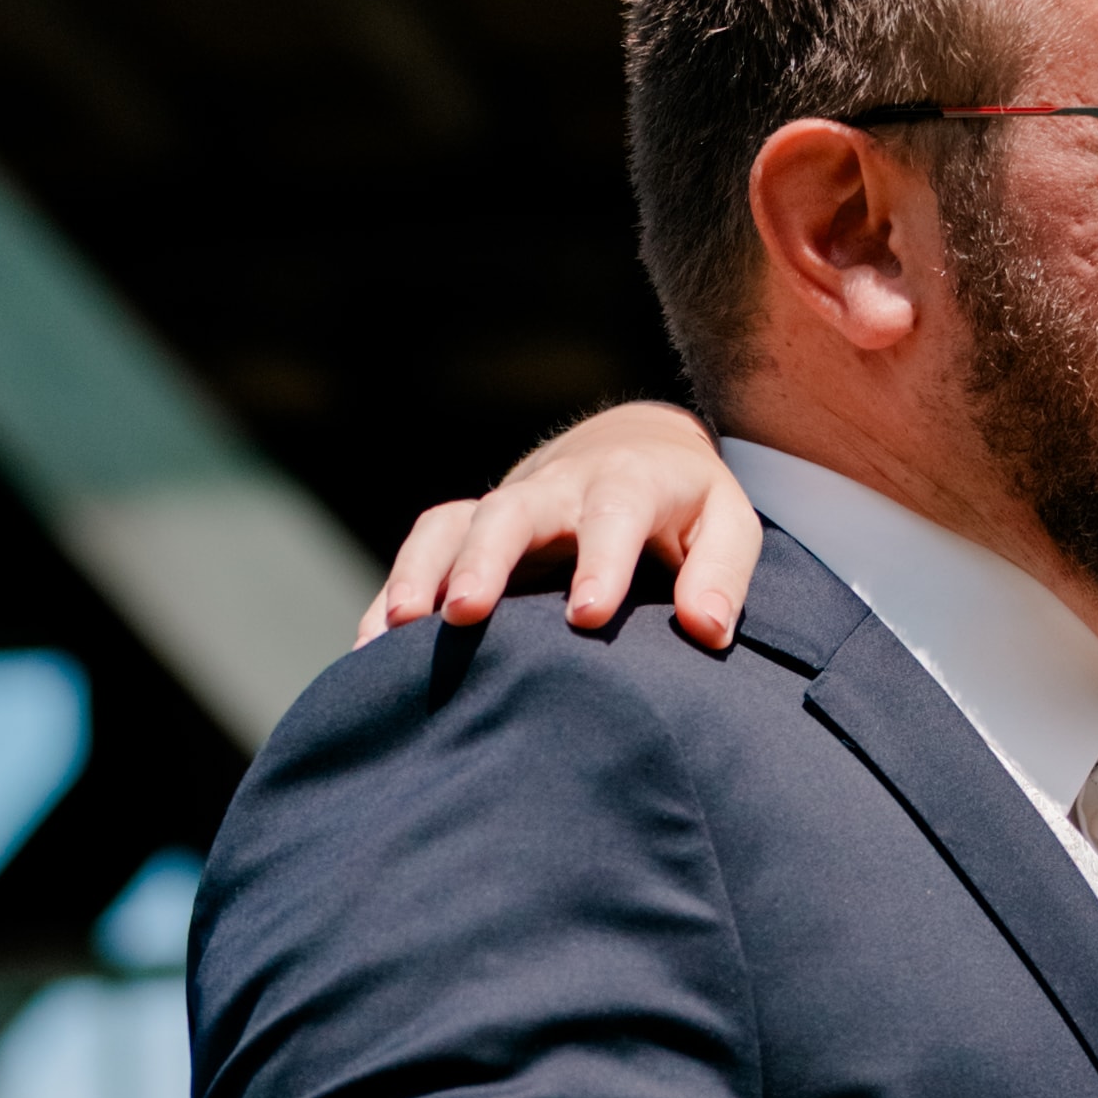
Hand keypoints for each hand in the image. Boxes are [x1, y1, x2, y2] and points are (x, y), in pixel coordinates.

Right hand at [364, 406, 762, 649]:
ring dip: (422, 573)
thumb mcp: (727, 526)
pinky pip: (424, 548)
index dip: (599, 562)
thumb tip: (707, 629)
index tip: (586, 616)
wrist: (633, 449)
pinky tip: (370, 648)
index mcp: (629, 483)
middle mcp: (558, 487)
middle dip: (485, 560)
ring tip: (396, 630)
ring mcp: (508, 504)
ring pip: (454, 525)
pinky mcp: (473, 525)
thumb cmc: (688, 508)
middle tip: (464, 614)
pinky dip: (393, 591)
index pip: (613, 515)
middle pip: (513, 513)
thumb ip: (721, 575)